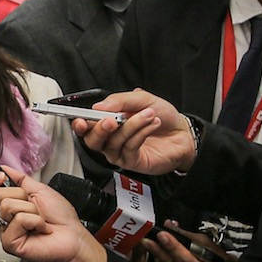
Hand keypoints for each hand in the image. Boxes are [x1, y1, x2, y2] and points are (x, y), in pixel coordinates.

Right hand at [0, 167, 105, 261]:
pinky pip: (18, 220)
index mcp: (11, 203)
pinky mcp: (10, 242)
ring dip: (31, 209)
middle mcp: (6, 217)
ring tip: (39, 219)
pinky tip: (39, 228)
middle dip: (19, 195)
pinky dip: (34, 221)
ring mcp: (6, 230)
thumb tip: (4, 168)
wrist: (73, 236)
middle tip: (33, 206)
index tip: (1, 176)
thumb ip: (20, 178)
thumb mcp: (40, 189)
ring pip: (7, 206)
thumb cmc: (61, 217)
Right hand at [72, 89, 197, 173]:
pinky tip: (152, 123)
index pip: (86, 127)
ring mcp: (120, 153)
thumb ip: (119, 100)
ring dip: (132, 125)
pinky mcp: (132, 162)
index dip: (79, 124)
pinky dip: (141, 132)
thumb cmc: (161, 116)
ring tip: (148, 114)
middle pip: (92, 140)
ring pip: (114, 141)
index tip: (79, 119)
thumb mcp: (141, 99)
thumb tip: (98, 106)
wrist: (182, 132)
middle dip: (100, 128)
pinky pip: (130, 147)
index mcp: (107, 123)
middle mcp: (110, 140)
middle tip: (112, 119)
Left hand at [142, 223, 233, 261]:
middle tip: (148, 238)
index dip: (174, 247)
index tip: (163, 234)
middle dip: (159, 250)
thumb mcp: (208, 247)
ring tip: (147, 243)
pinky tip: (157, 254)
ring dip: (157, 255)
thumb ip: (188, 236)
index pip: (187, 260)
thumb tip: (170, 225)